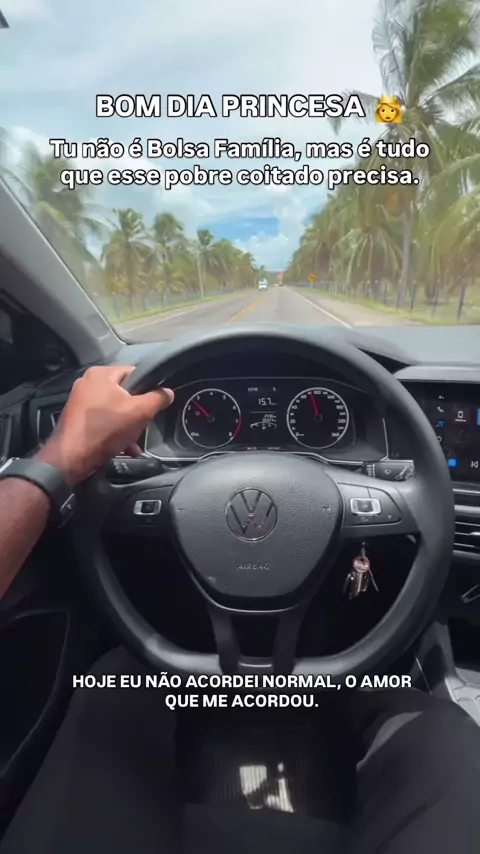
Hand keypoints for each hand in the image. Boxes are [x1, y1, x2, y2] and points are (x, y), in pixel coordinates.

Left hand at [35, 366, 173, 483]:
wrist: (71, 458)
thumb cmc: (106, 430)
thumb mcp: (140, 412)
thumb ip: (157, 399)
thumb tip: (167, 392)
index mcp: (101, 374)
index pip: (134, 372)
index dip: (148, 388)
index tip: (154, 405)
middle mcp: (88, 382)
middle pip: (124, 393)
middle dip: (136, 412)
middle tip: (143, 425)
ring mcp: (80, 401)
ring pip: (114, 410)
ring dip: (127, 426)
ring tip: (134, 442)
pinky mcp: (77, 418)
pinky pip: (103, 421)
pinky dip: (114, 432)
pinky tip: (124, 448)